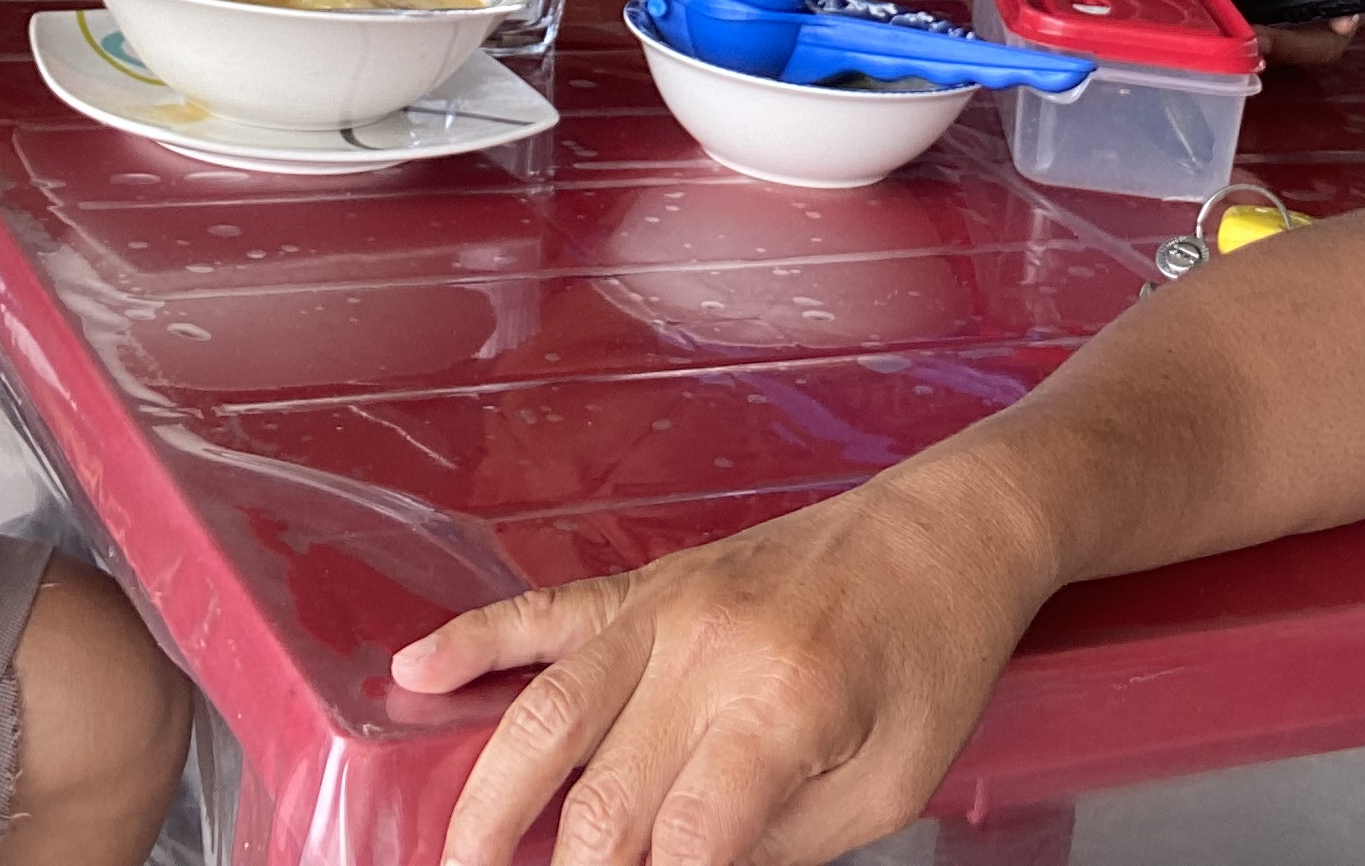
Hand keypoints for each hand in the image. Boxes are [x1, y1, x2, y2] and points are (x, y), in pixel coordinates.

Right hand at [392, 465, 1039, 865]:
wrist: (952, 529)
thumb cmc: (934, 660)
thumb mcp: (886, 786)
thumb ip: (777, 848)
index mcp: (784, 710)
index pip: (682, 849)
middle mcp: (711, 653)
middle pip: (602, 800)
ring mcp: (670, 607)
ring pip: (545, 713)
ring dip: (488, 804)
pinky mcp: (653, 581)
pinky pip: (547, 610)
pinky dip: (473, 641)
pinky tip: (412, 673)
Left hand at [1223, 0, 1361, 66]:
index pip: (1355, 14)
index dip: (1345, 19)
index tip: (1336, 19)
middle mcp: (1328, 17)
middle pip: (1319, 42)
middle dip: (1294, 42)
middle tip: (1266, 35)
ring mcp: (1297, 33)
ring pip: (1288, 52)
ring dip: (1267, 49)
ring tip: (1245, 37)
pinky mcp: (1267, 39)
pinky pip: (1263, 52)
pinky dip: (1248, 47)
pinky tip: (1228, 35)